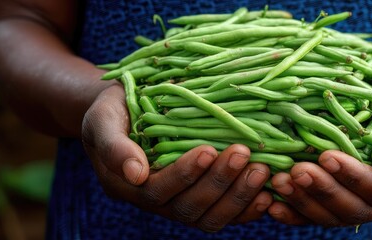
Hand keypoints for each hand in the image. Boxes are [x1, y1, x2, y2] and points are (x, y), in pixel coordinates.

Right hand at [81, 84, 272, 231]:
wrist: (130, 110)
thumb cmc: (115, 110)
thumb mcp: (103, 119)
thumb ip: (113, 145)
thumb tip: (135, 174)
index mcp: (128, 186)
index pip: (157, 191)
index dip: (184, 175)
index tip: (208, 150)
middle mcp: (157, 201)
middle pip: (189, 208)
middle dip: (219, 183)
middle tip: (244, 154)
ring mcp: (181, 202)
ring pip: (211, 217)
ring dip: (239, 196)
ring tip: (262, 170)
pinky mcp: (203, 197)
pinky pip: (226, 213)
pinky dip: (248, 207)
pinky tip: (267, 192)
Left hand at [267, 96, 371, 225]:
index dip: (354, 177)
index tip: (327, 155)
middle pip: (355, 208)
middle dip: (324, 191)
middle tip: (296, 171)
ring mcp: (368, 201)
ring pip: (336, 215)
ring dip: (306, 202)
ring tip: (279, 182)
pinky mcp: (348, 196)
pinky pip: (323, 213)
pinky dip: (298, 212)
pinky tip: (274, 204)